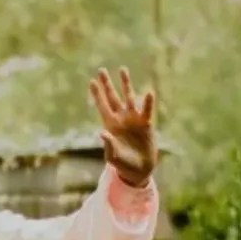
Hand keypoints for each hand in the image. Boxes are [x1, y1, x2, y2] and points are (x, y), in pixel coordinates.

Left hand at [89, 68, 156, 187]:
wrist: (139, 169)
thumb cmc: (123, 164)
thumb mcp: (113, 157)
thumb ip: (108, 145)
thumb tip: (101, 133)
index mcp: (110, 126)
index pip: (102, 107)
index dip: (97, 95)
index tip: (91, 81)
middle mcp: (121, 119)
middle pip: (112, 98)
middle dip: (107, 84)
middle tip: (101, 69)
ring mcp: (133, 120)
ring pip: (129, 98)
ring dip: (126, 84)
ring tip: (122, 69)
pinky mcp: (146, 124)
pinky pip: (146, 110)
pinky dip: (147, 102)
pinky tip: (149, 91)